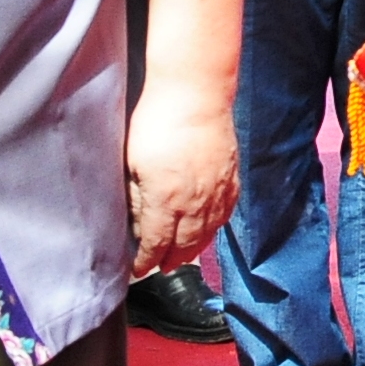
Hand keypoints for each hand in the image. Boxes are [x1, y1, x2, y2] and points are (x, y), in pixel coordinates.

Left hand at [126, 97, 235, 276]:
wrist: (196, 94)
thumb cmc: (157, 123)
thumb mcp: (132, 163)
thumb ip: (137, 198)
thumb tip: (138, 223)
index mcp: (165, 200)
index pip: (155, 243)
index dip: (146, 261)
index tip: (137, 271)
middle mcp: (195, 202)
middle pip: (185, 245)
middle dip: (171, 261)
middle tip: (161, 269)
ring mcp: (217, 191)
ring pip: (207, 233)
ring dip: (194, 250)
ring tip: (183, 258)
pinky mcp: (232, 177)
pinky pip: (225, 214)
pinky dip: (215, 229)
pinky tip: (209, 230)